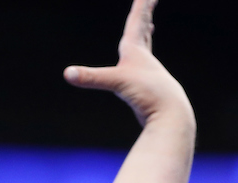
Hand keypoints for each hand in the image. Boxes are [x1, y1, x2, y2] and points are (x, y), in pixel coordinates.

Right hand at [64, 0, 192, 127]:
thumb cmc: (148, 94)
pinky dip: (143, 59)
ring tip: (149, 26)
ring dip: (146, 33)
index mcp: (136, 50)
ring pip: (146, 47)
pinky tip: (142, 64)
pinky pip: (143, 67)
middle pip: (144, 28)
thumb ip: (91, 77)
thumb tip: (67, 74)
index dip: (141, 5)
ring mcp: (147, 72)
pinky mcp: (147, 86)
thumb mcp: (116, 82)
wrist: (170, 115)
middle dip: (145, 12)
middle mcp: (143, 58)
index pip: (137, 21)